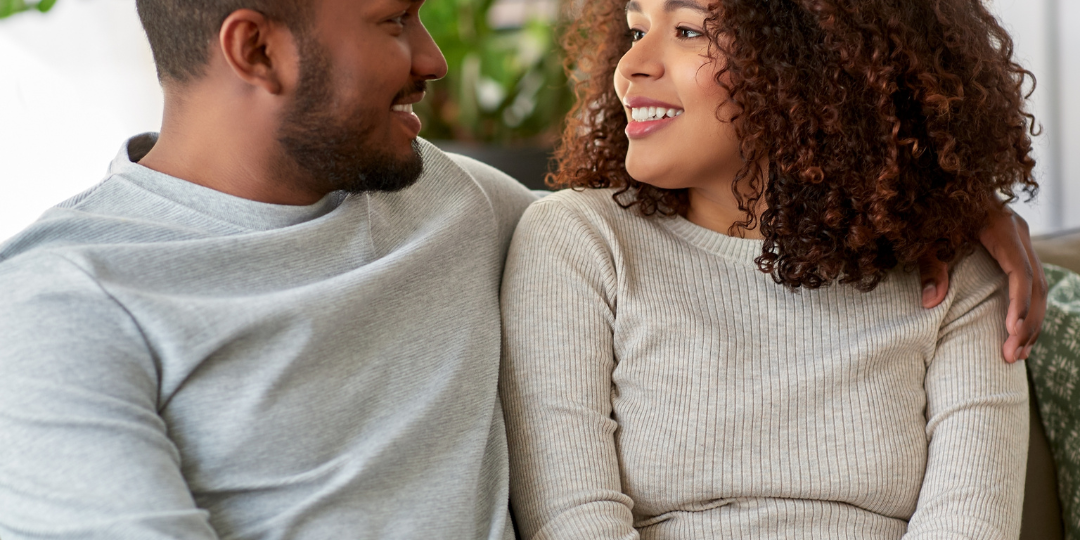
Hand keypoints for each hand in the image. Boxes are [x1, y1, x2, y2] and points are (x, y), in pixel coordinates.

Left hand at [917, 205, 1046, 362]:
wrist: (938, 183)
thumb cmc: (929, 207)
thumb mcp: (925, 236)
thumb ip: (930, 265)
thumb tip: (929, 302)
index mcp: (1001, 226)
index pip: (1019, 272)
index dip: (1017, 303)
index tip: (1011, 331)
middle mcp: (1017, 232)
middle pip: (1035, 283)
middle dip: (1027, 322)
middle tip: (1012, 355)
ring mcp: (1019, 239)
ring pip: (1038, 285)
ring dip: (1031, 321)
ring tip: (1018, 354)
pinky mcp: (1014, 247)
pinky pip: (1029, 281)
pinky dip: (1027, 308)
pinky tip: (1019, 333)